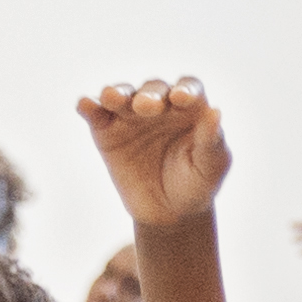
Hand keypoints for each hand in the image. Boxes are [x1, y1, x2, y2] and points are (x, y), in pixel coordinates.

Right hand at [77, 77, 231, 225]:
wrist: (168, 213)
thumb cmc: (197, 184)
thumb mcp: (211, 167)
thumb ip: (212, 141)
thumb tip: (216, 112)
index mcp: (189, 107)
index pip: (189, 88)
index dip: (185, 90)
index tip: (181, 99)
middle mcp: (159, 104)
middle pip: (154, 90)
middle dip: (149, 96)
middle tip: (147, 108)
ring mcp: (130, 115)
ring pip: (122, 94)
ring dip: (116, 93)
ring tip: (112, 98)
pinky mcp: (106, 129)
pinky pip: (96, 113)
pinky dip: (89, 106)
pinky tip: (85, 105)